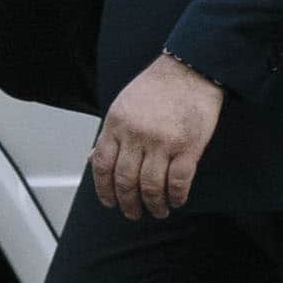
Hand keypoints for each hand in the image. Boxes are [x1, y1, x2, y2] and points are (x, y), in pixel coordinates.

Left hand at [86, 52, 225, 220]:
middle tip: (132, 213)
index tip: (109, 202)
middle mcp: (136, 135)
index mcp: (116, 123)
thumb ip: (109, 135)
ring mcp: (162, 142)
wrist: (189, 70)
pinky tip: (176, 201)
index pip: (102, 165)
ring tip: (157, 210)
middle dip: (127, 203)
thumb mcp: (122, 106)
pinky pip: (179, 182)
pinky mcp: (188, 147)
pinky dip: (176, 197)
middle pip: (125, 181)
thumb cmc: (155, 88)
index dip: (103, 190)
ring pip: (151, 186)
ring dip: (153, 205)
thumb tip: (92, 160)